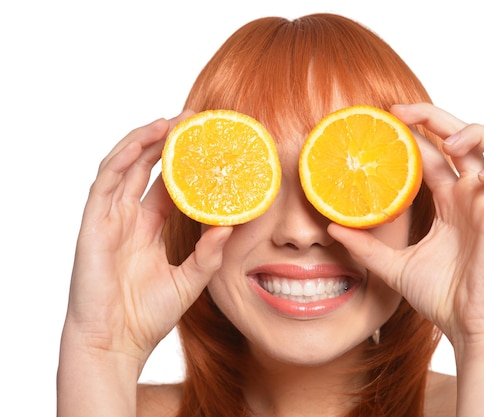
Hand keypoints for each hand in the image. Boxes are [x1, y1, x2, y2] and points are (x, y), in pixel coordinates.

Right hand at [63, 112, 231, 364]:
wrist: (114, 343)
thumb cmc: (145, 316)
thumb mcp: (189, 280)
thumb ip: (208, 254)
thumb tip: (231, 225)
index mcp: (148, 229)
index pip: (167, 185)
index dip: (184, 163)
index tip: (208, 146)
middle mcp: (128, 218)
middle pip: (146, 168)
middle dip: (166, 142)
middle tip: (193, 122)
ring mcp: (109, 219)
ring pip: (124, 166)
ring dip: (145, 141)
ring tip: (170, 122)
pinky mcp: (93, 224)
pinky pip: (106, 182)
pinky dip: (123, 158)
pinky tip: (144, 142)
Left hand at [329, 102, 483, 345]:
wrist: (466, 325)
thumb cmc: (441, 296)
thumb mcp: (393, 265)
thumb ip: (366, 246)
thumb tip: (331, 227)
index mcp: (449, 202)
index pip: (434, 154)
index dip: (416, 132)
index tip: (386, 118)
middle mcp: (471, 196)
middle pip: (463, 139)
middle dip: (437, 117)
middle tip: (402, 111)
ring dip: (478, 134)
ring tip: (449, 142)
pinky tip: (480, 174)